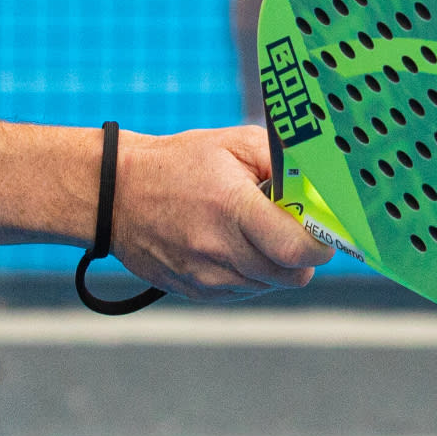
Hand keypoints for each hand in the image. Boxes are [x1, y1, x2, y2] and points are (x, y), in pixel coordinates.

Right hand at [110, 125, 329, 299]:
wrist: (115, 194)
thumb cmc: (179, 164)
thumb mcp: (234, 143)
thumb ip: (282, 161)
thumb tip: (319, 184)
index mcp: (233, 208)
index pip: (297, 250)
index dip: (320, 244)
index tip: (321, 230)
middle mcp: (220, 250)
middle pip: (292, 276)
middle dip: (302, 255)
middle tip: (289, 228)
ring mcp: (206, 276)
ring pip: (269, 285)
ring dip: (274, 264)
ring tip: (251, 231)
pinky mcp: (196, 292)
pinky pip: (243, 291)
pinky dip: (248, 273)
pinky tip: (229, 244)